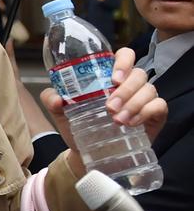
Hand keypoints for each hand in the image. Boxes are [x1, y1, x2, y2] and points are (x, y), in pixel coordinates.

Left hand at [40, 47, 166, 175]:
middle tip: (109, 107)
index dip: (123, 61)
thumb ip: (51, 100)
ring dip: (133, 103)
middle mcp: (129, 84)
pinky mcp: (154, 115)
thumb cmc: (79, 126)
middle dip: (125, 89)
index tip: (113, 78)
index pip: (124, 56)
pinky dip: (145, 113)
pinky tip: (131, 124)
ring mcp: (143, 99)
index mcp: (109, 76)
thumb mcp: (61, 112)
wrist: (89, 153)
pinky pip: (159, 106)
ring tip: (117, 120)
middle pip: (138, 73)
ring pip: (148, 89)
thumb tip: (56, 98)